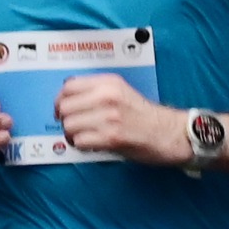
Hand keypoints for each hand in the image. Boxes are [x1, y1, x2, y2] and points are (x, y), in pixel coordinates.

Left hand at [55, 73, 189, 163]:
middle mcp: (107, 96)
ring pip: (69, 125)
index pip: (69, 86)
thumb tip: (68, 97)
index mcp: (109, 83)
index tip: (62, 109)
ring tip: (84, 137)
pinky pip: (80, 141)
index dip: (60, 100)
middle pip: (65, 107)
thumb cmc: (145, 116)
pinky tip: (91, 145)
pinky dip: (81, 146)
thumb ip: (96, 91)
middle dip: (65, 120)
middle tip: (73, 127)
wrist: (168, 133)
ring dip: (72, 135)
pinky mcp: (111, 137)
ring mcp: (108, 117)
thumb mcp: (121, 92)